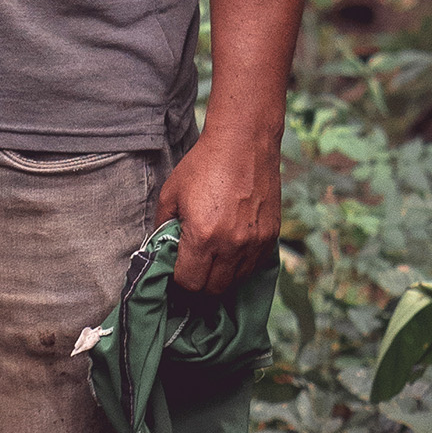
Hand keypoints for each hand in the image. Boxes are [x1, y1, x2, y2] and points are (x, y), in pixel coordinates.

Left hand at [156, 131, 280, 295]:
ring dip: (221, 277)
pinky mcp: (270, 236)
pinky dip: (241, 265)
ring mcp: (254, 243)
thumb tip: (160, 250)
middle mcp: (231, 245)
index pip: (188, 282)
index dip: (179, 279)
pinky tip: (231, 249)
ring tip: (212, 259)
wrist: (244, 143)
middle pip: (212, 289)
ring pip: (235, 282)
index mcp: (202, 237)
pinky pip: (254, 266)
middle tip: (193, 268)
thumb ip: (163, 226)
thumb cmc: (204, 165)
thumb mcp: (171, 194)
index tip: (177, 269)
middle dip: (199, 283)